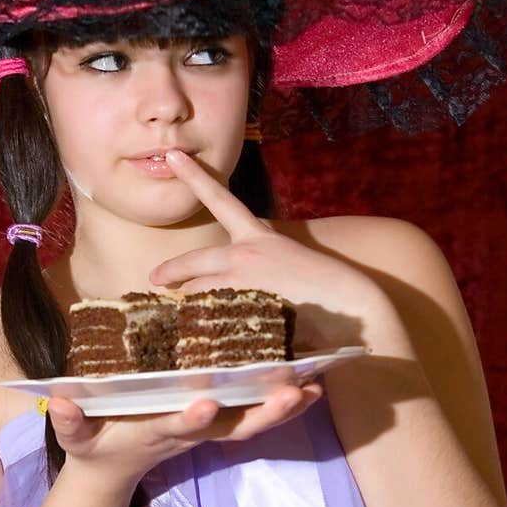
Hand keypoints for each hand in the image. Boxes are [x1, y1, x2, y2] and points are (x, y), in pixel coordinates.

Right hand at [47, 382, 324, 484]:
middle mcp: (190, 432)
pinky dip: (284, 406)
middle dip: (262, 414)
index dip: (191, 417)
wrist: (113, 468)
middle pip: (232, 428)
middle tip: (291, 394)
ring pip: (251, 423)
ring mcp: (208, 431)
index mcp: (156, 431)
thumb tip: (59, 401)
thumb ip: (68, 421)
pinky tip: (313, 386)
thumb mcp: (75, 436)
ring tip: (314, 387)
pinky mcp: (218, 424)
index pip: (176, 425)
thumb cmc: (94, 445)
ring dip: (283, 409)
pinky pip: (256, 416)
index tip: (207, 403)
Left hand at [148, 148, 376, 351]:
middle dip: (170, 271)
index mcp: (258, 238)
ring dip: (187, 308)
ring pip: (196, 293)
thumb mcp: (289, 266)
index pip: (221, 200)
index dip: (194, 177)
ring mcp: (241, 282)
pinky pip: (208, 322)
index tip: (173, 158)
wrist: (352, 308)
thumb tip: (236, 287)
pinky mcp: (241, 310)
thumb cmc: (327, 292)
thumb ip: (260, 270)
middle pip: (193, 259)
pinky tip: (204, 348)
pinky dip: (203, 333)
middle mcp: (245, 254)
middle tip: (154, 279)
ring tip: (176, 323)